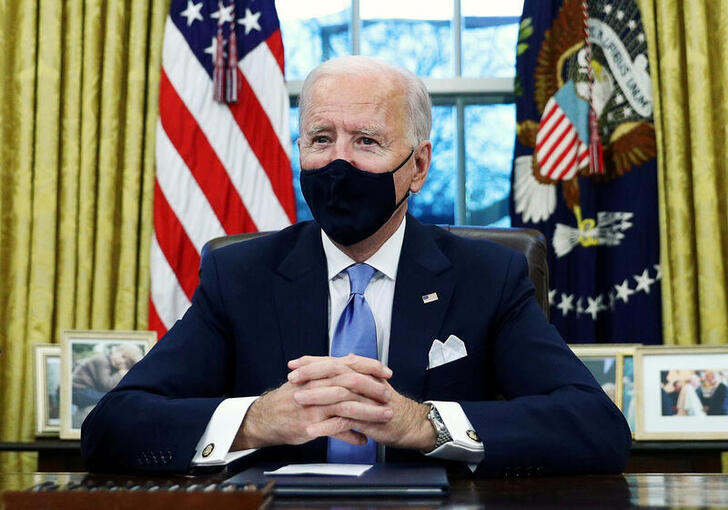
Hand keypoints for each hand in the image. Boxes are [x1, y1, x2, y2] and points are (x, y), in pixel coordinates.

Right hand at [231, 355, 392, 449]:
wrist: (264, 417)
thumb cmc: (289, 398)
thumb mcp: (309, 378)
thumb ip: (331, 369)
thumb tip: (352, 359)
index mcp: (318, 372)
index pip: (349, 363)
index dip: (370, 366)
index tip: (387, 372)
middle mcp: (317, 385)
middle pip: (351, 383)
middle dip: (374, 389)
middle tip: (389, 395)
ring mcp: (314, 405)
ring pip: (347, 405)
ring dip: (369, 412)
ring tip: (385, 417)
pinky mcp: (310, 424)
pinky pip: (335, 429)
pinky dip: (351, 435)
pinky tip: (363, 439)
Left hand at [290, 355, 436, 450]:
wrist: (409, 423)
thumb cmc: (387, 404)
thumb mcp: (373, 384)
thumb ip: (359, 370)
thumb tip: (348, 356)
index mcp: (363, 372)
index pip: (335, 361)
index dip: (313, 362)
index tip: (293, 364)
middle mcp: (365, 382)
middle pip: (336, 372)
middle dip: (312, 374)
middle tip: (292, 378)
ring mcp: (367, 400)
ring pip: (339, 394)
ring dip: (316, 397)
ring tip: (297, 400)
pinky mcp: (368, 420)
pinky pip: (345, 421)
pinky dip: (327, 426)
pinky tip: (312, 429)